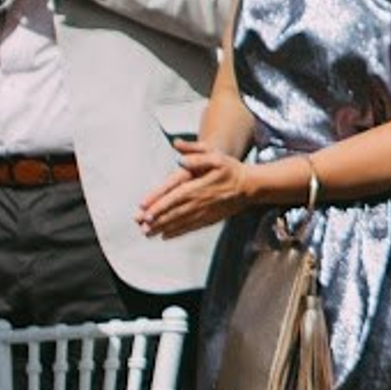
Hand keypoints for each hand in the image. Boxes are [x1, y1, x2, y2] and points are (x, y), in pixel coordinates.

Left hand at [137, 144, 264, 236]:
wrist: (249, 186)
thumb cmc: (230, 169)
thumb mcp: (216, 155)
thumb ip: (196, 153)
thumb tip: (179, 156)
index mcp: (198, 185)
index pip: (174, 195)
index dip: (159, 203)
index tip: (144, 210)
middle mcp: (199, 201)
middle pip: (174, 212)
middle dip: (156, 220)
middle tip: (140, 226)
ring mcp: (204, 212)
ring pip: (180, 222)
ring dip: (163, 228)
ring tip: (148, 233)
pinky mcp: (209, 219)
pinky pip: (190, 227)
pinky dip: (177, 232)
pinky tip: (166, 235)